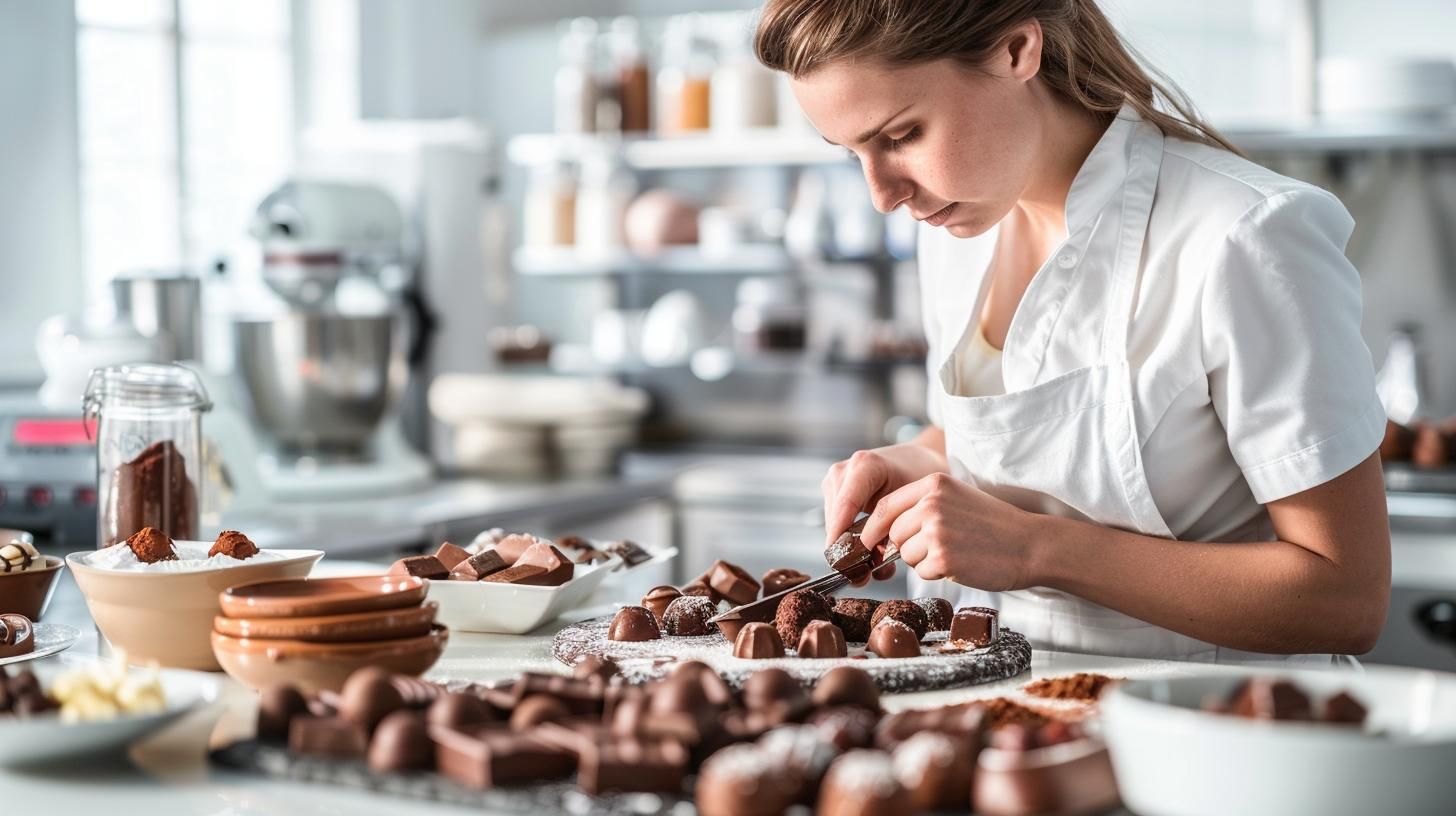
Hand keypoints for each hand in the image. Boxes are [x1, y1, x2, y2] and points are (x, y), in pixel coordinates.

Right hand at [822, 439, 947, 583]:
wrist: (920, 459)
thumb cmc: (921, 477)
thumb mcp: (912, 503)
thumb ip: (892, 530)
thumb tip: (874, 563)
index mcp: (865, 466)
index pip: (845, 507)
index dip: (842, 538)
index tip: (844, 565)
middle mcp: (844, 471)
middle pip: (835, 520)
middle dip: (848, 551)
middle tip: (864, 577)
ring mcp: (835, 481)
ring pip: (833, 525)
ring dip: (849, 547)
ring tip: (872, 566)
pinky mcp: (834, 491)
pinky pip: (836, 522)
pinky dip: (850, 538)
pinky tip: (869, 549)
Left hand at [859, 472, 1034, 591]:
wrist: (1030, 545)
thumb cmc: (993, 524)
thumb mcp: (956, 498)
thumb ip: (920, 505)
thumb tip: (881, 531)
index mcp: (933, 484)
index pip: (884, 506)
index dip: (873, 527)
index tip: (869, 541)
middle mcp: (931, 504)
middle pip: (892, 533)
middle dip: (906, 545)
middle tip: (936, 547)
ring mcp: (936, 531)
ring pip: (905, 554)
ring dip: (922, 560)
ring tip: (954, 552)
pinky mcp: (943, 558)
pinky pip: (921, 572)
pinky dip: (936, 573)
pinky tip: (960, 563)